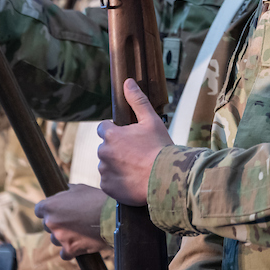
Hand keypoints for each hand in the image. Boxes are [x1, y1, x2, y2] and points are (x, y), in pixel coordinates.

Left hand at [35, 184, 111, 258]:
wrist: (112, 216)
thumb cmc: (96, 200)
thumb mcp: (79, 189)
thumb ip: (67, 192)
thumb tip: (64, 191)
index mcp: (50, 206)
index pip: (39, 210)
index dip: (48, 210)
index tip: (56, 211)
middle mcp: (51, 222)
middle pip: (47, 225)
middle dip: (57, 223)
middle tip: (71, 220)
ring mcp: (59, 237)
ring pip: (55, 239)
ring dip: (64, 237)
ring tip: (79, 231)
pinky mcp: (69, 250)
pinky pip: (64, 253)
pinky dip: (70, 250)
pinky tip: (79, 243)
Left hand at [97, 79, 172, 206]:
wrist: (166, 178)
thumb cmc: (160, 148)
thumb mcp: (151, 120)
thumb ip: (137, 101)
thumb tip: (127, 82)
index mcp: (111, 135)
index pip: (104, 128)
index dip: (116, 131)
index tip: (129, 138)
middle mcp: (103, 152)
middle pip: (106, 147)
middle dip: (117, 149)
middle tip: (136, 154)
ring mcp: (104, 171)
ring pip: (107, 164)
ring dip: (116, 165)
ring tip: (136, 168)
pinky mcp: (107, 187)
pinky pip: (108, 181)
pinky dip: (117, 181)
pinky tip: (132, 180)